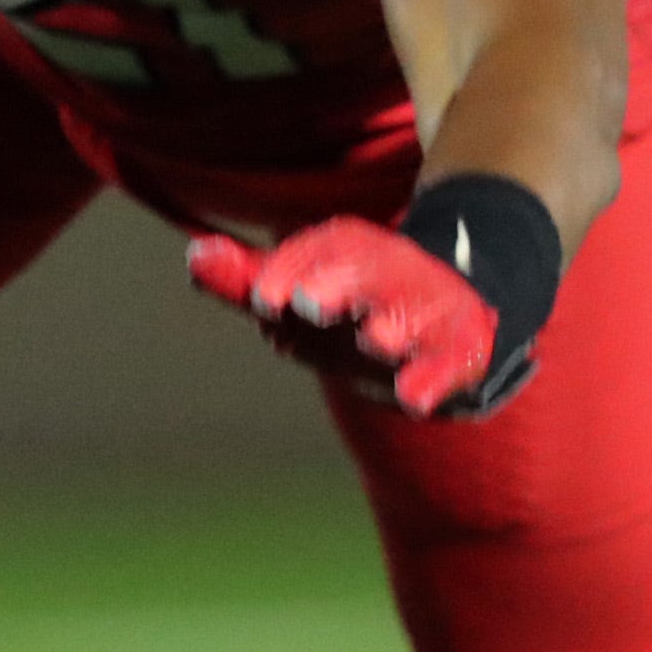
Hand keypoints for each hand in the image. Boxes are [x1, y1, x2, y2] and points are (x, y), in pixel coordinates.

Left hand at [187, 219, 522, 417]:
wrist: (454, 308)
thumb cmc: (356, 304)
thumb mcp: (301, 290)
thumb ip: (247, 279)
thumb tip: (193, 256)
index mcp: (348, 252)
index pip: (316, 252)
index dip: (288, 272)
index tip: (260, 301)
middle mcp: (389, 273)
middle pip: (365, 272)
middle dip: (337, 285)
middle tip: (307, 305)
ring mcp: (427, 311)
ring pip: (410, 314)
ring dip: (393, 326)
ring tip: (372, 341)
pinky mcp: (459, 350)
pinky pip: (449, 362)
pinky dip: (433, 380)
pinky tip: (412, 400)